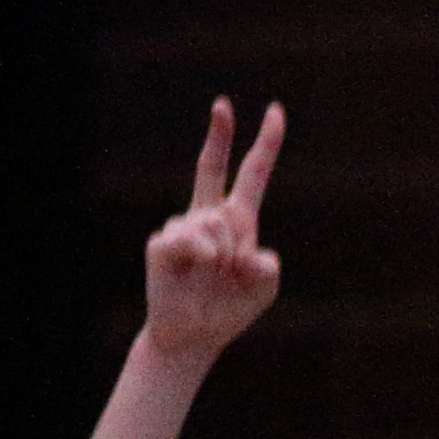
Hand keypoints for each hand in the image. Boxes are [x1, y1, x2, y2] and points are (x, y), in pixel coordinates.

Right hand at [143, 98, 288, 364]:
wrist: (194, 334)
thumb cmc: (229, 308)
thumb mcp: (263, 287)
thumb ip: (268, 266)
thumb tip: (247, 248)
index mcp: (237, 220)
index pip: (251, 175)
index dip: (265, 145)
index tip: (275, 112)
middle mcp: (208, 216)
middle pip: (210, 167)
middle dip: (219, 134)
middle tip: (222, 103)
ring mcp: (183, 225)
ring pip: (218, 225)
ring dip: (227, 255)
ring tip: (214, 276)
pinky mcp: (163, 241)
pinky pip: (195, 240)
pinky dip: (206, 259)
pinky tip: (196, 272)